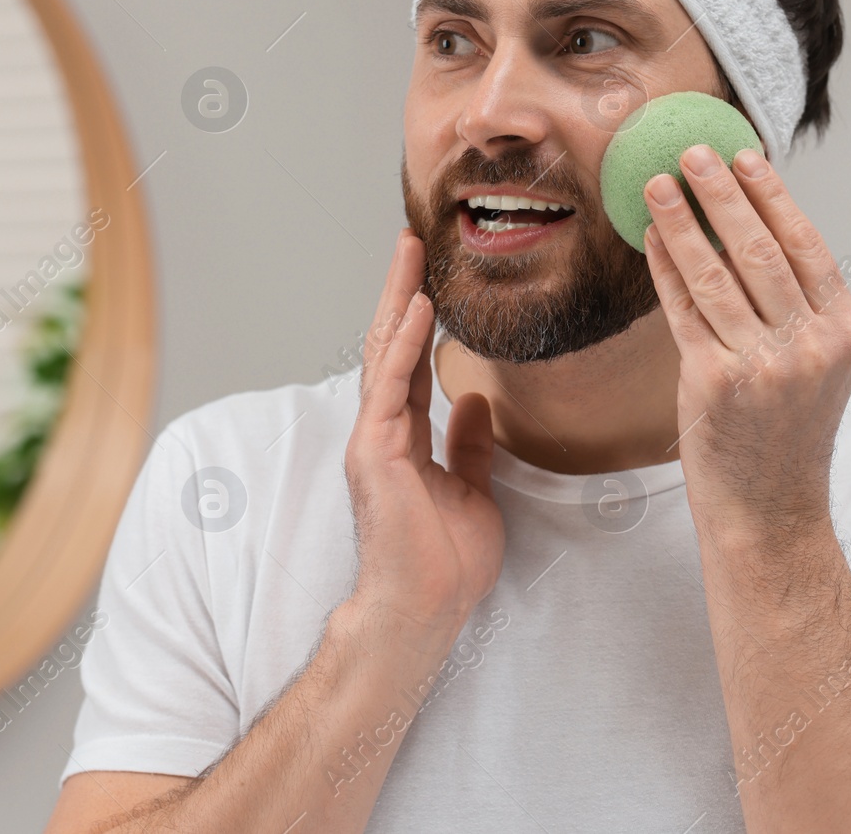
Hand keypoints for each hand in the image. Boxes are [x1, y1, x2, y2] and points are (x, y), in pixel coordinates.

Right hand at [343, 229, 504, 650]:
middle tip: (412, 242)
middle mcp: (382, 431)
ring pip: (384, 354)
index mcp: (404, 439)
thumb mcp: (474, 490)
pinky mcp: (374, 451)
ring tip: (410, 253)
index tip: (430, 276)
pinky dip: (404, 344)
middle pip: (390, 346)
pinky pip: (390, 386)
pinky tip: (417, 307)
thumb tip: (477, 400)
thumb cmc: (445, 563)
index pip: (410, 365)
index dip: (419, 319)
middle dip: (400, 291)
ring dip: (398, 299)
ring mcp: (373, 439)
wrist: (426, 609)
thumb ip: (469, 444)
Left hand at [641, 145, 850, 535]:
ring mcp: (763, 365)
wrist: (770, 511)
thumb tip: (742, 231)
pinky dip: (665, 269)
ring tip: (656, 184)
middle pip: (760, 249)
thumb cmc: (783, 435)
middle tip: (692, 153)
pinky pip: (683, 310)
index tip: (743, 156)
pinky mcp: (716, 383)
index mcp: (843, 332)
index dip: (772, 195)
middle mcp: (810, 345)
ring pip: (716, 273)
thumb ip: (791, 307)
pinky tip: (651, 239)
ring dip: (682, 221)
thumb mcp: (812, 367)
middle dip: (721, 193)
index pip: (806, 245)